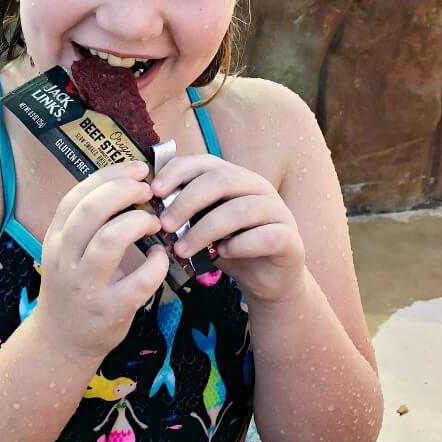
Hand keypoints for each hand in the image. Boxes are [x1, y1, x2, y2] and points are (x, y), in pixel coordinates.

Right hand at [37, 161, 168, 357]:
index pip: (78, 194)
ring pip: (110, 240)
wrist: (62, 341)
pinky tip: (160, 258)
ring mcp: (85, 285)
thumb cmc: (74, 288)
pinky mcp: (109, 309)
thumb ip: (88, 223)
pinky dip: (157, 264)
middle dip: (125, 191)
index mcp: (56, 238)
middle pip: (91, 210)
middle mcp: (65, 258)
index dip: (110, 175)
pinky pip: (139, 281)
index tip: (138, 169)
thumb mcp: (67, 251)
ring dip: (139, 223)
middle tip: (148, 191)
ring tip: (154, 224)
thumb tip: (126, 184)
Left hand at [151, 155, 304, 306]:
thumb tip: (151, 211)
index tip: (154, 192)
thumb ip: (185, 214)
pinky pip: (266, 236)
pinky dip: (240, 246)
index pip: (205, 162)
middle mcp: (258, 188)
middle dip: (188, 201)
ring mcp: (278, 211)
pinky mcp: (290, 239)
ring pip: (241, 210)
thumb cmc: (231, 247)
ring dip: (206, 229)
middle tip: (165, 225)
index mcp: (235, 177)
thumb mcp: (203, 226)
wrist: (268, 279)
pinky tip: (222, 254)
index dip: (178, 172)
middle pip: (222, 181)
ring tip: (182, 249)